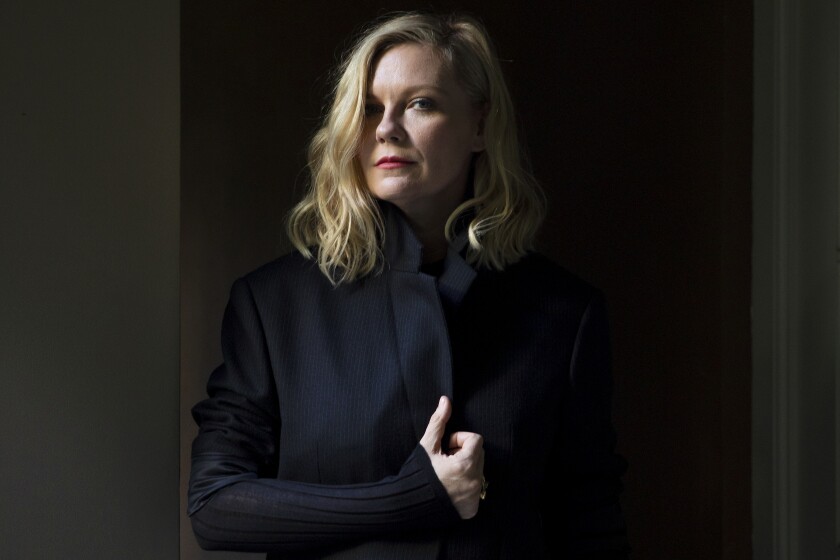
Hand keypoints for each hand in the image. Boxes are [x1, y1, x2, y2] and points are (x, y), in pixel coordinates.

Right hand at [419, 395, 484, 518]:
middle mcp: (474, 482)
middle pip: (479, 454)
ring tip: (446, 472)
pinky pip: (476, 489)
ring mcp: (474, 497)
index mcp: (465, 464)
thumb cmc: (417, 472)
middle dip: (463, 452)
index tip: (446, 447)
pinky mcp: (471, 508)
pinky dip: (465, 486)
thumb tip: (445, 400)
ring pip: (478, 471)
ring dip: (465, 467)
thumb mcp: (427, 445)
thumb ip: (439, 422)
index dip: (460, 439)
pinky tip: (449, 487)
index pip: (476, 440)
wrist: (407, 503)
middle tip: (445, 459)